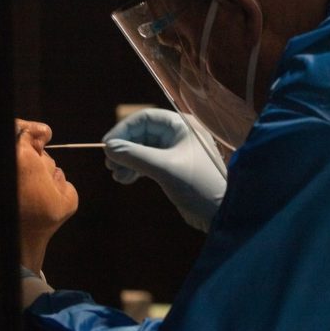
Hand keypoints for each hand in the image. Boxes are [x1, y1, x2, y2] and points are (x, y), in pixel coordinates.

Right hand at [103, 108, 226, 231]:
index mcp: (183, 126)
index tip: (108, 146)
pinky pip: (148, 162)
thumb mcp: (164, 169)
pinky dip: (135, 169)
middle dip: (124, 148)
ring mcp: (177, 152)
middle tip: (110, 165)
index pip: (146, 117)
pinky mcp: (174, 168)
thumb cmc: (199, 185)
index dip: (124, 129)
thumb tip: (109, 148)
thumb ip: (135, 156)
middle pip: (142, 133)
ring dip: (127, 160)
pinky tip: (125, 179)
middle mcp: (180, 135)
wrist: (221, 213)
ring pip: (143, 149)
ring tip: (117, 175)